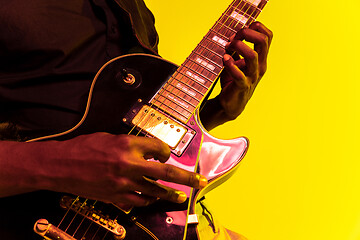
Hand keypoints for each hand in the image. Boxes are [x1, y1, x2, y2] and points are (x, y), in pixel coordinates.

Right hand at [40, 133, 206, 207]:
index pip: (159, 148)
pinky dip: (147, 200)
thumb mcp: (109, 137)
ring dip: (170, 194)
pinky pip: (138, 201)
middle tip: (200, 181)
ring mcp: (123, 183)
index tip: (165, 153)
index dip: (165, 151)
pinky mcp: (116, 196)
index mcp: (128, 144)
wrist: (60, 165)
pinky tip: (152, 199)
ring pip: (155, 190)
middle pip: (166, 172)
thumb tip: (147, 151)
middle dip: (187, 178)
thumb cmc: (82, 148)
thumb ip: (131, 144)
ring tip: (181, 197)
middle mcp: (129, 164)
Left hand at [219, 21, 272, 119]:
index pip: (267, 35)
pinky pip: (239, 75)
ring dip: (239, 46)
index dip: (255, 27)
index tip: (240, 31)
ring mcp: (252, 76)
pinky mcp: (242, 86)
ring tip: (228, 47)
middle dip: (246, 33)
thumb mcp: (235, 61)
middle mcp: (260, 66)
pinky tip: (224, 59)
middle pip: (263, 41)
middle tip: (233, 38)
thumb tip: (231, 37)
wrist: (230, 104)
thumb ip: (235, 49)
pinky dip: (231, 65)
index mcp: (261, 58)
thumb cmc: (233, 81)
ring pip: (253, 56)